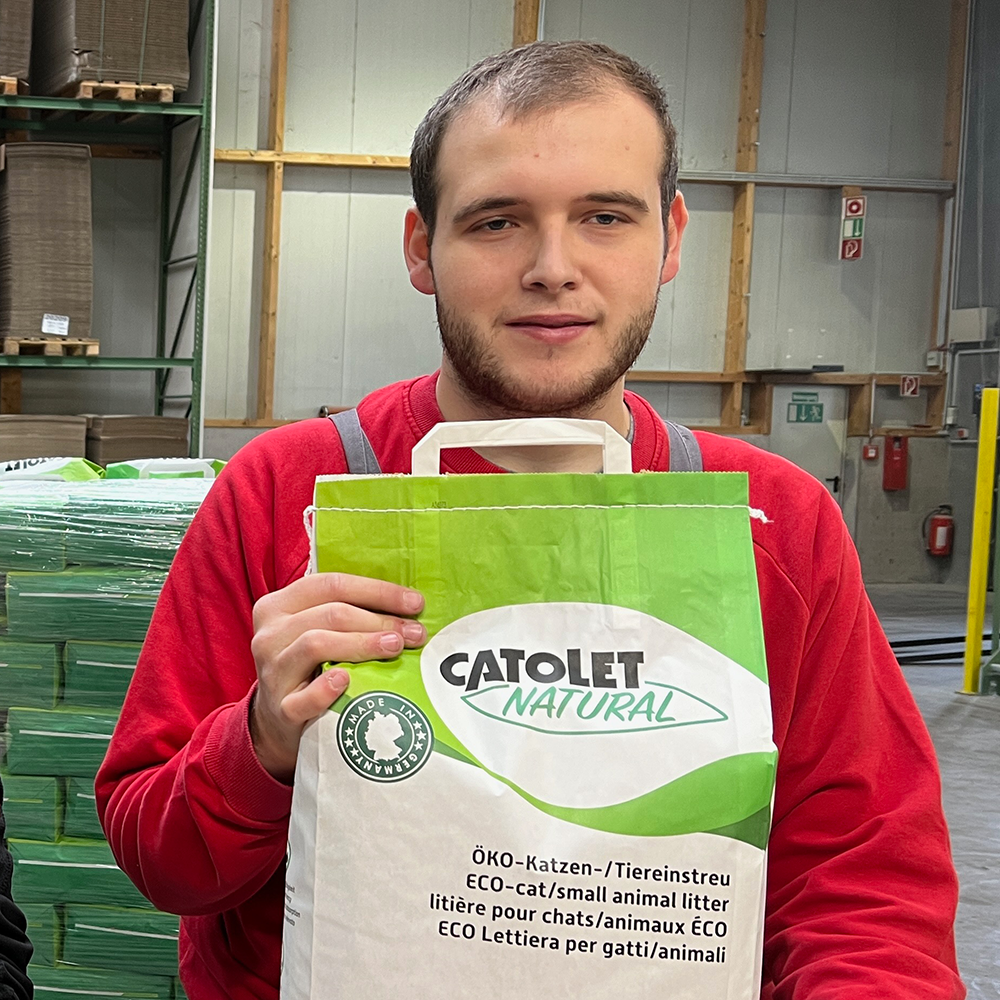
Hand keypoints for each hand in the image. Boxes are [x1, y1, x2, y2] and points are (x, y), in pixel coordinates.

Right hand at [249, 573, 424, 781]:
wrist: (277, 720)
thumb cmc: (308, 666)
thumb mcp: (315, 630)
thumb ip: (347, 613)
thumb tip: (407, 605)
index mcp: (279, 606)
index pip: (331, 585)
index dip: (377, 591)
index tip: (415, 603)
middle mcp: (270, 634)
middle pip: (331, 614)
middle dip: (379, 620)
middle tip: (414, 633)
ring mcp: (272, 672)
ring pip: (316, 644)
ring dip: (362, 644)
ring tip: (395, 648)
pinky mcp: (280, 709)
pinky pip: (304, 697)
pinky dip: (326, 688)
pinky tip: (347, 680)